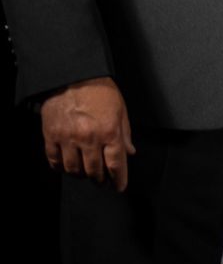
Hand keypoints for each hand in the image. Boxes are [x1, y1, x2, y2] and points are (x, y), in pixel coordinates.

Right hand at [41, 77, 135, 191]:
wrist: (73, 76)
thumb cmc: (100, 91)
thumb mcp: (121, 110)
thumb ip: (125, 134)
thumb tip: (129, 153)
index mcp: (109, 131)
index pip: (116, 164)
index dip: (118, 179)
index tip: (119, 187)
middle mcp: (89, 138)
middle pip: (94, 171)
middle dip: (100, 180)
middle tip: (103, 181)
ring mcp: (68, 138)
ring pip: (73, 169)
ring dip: (81, 175)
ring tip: (86, 174)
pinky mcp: (51, 135)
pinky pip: (54, 160)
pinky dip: (60, 168)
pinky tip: (67, 167)